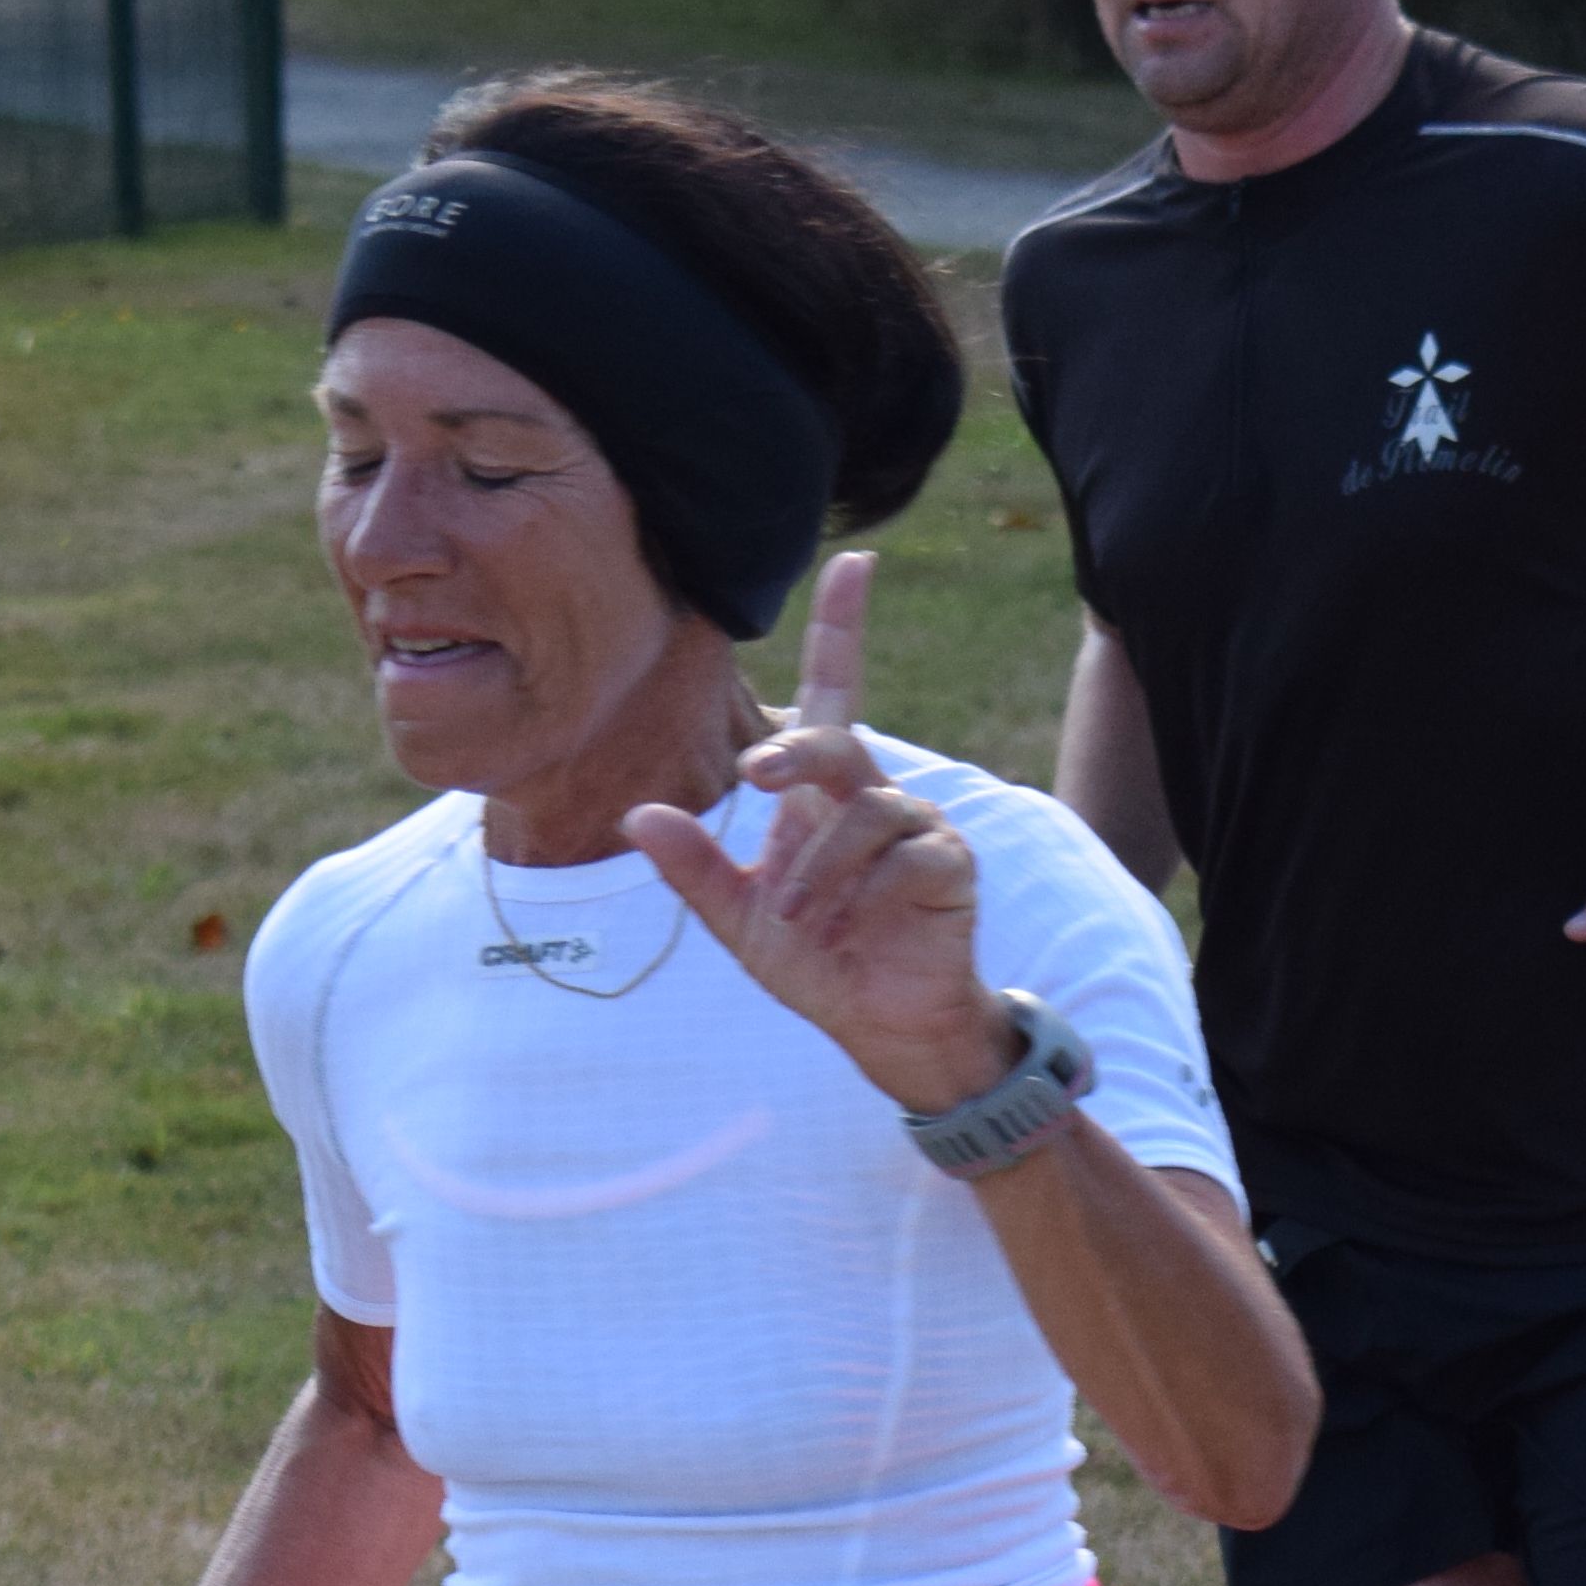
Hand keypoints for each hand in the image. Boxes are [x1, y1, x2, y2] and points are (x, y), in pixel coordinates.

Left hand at [623, 554, 1013, 1113]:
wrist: (881, 1025)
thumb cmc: (819, 962)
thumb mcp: (738, 921)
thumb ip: (693, 870)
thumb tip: (637, 814)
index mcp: (820, 796)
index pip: (834, 691)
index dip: (842, 627)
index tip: (855, 561)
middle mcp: (872, 796)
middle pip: (839, 741)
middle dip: (796, 751)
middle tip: (753, 777)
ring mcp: (918, 827)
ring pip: (867, 808)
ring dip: (820, 866)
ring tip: (797, 917)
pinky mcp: (949, 865)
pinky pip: (908, 853)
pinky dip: (867, 889)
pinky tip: (852, 926)